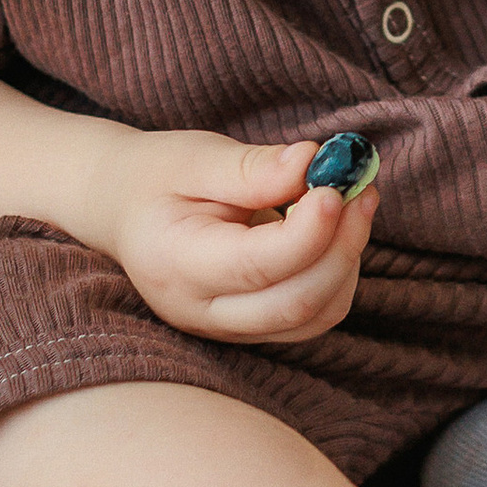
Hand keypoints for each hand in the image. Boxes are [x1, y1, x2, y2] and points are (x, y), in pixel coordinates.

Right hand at [82, 128, 375, 344]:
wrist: (124, 209)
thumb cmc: (158, 177)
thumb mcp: (195, 157)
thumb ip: (253, 168)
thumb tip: (313, 163)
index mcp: (175, 264)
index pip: (256, 265)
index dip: (310, 230)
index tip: (338, 185)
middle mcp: (200, 311)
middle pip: (294, 304)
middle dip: (342, 247)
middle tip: (363, 189)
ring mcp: (225, 329)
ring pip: (313, 317)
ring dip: (347, 261)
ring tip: (355, 201)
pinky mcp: (250, 328)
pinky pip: (311, 317)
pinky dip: (338, 275)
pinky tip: (335, 231)